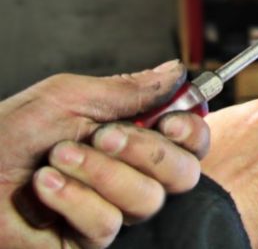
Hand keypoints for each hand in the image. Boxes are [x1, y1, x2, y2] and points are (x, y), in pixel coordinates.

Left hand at [0, 61, 210, 247]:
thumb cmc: (5, 133)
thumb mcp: (68, 97)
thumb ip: (127, 89)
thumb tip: (176, 71)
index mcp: (133, 137)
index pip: (191, 141)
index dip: (192, 132)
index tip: (169, 121)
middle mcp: (130, 175)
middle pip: (183, 174)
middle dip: (146, 152)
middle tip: (104, 135)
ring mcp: (112, 210)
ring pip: (146, 200)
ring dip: (100, 173)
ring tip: (58, 158)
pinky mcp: (89, 241)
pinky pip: (107, 224)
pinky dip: (73, 199)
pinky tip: (45, 187)